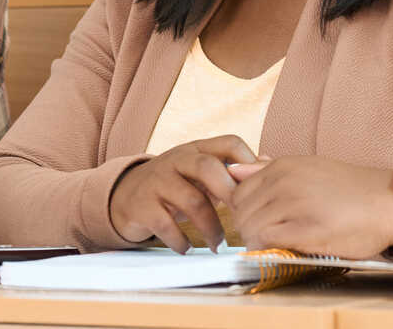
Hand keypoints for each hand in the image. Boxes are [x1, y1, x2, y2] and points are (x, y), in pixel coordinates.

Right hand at [109, 135, 257, 252]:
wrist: (124, 195)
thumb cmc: (174, 185)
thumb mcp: (199, 172)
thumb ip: (229, 169)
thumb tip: (268, 162)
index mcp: (196, 149)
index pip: (229, 142)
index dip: (249, 162)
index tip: (257, 191)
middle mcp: (176, 159)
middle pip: (208, 167)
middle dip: (230, 194)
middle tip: (242, 219)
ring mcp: (157, 181)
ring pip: (191, 200)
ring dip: (211, 228)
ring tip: (217, 244)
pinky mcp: (141, 205)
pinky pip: (166, 224)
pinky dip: (181, 241)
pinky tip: (187, 249)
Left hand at [228, 157, 392, 258]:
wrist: (389, 202)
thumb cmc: (349, 189)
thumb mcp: (307, 168)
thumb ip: (269, 170)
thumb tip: (235, 170)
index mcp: (282, 166)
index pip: (237, 190)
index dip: (243, 210)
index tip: (257, 220)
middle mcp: (284, 181)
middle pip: (240, 210)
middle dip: (246, 227)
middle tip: (265, 236)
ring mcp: (294, 204)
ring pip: (249, 227)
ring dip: (256, 240)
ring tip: (275, 244)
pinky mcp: (306, 229)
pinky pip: (267, 240)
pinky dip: (267, 248)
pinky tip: (283, 249)